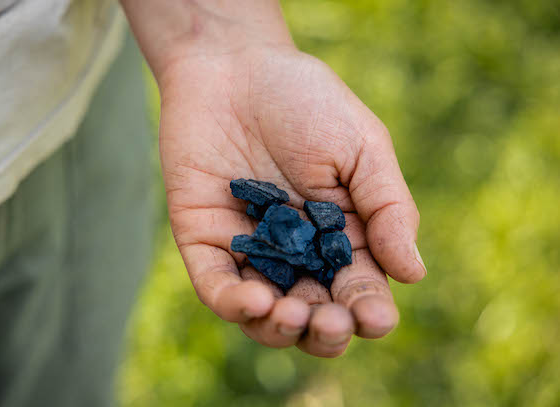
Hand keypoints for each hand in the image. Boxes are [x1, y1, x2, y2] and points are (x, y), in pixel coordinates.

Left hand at [122, 0, 425, 356]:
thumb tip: (414, 274)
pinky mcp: (205, 239)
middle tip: (332, 321)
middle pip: (313, 314)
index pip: (358, 290)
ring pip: (264, 316)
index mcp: (340, 235)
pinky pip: (217, 285)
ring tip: (293, 314)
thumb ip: (388, 208)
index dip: (369, 312)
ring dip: (281, 329)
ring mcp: (249, 250)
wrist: (234, 65)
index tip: (375, 317)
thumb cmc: (306, 100)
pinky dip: (234, 303)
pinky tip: (256, 300)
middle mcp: (295, 252)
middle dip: (326, 331)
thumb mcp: (362, 146)